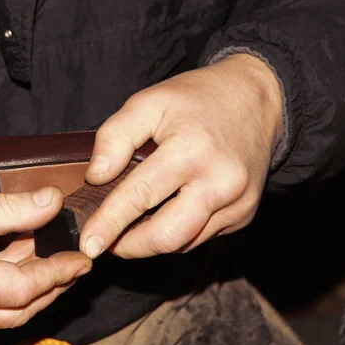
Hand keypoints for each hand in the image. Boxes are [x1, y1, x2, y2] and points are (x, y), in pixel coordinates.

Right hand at [0, 175, 91, 335]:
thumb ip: (9, 210)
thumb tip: (53, 204)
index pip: (20, 290)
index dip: (56, 273)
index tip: (82, 258)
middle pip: (14, 312)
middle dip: (49, 287)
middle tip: (73, 262)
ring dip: (25, 287)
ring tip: (37, 248)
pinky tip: (7, 258)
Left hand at [80, 54, 282, 258]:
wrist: (256, 99)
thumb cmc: (196, 99)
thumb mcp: (148, 102)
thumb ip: (115, 136)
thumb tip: (96, 176)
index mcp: (191, 151)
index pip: (140, 197)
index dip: (109, 223)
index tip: (88, 244)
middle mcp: (220, 182)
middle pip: (166, 236)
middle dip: (129, 246)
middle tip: (105, 241)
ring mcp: (237, 203)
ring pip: (184, 242)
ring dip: (151, 243)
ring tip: (128, 229)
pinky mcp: (244, 214)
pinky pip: (202, 236)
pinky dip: (176, 233)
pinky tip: (162, 217)